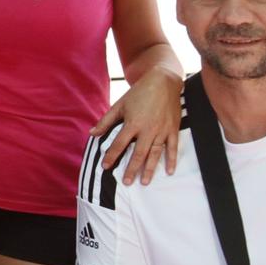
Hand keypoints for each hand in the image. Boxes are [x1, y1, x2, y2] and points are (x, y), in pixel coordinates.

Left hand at [92, 70, 181, 185]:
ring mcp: (162, 130)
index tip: (105, 167)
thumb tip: (92, 134)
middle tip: (126, 183)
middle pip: (138, 153)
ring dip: (149, 169)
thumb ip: (106, 121)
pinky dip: (171, 160)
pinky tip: (169, 172)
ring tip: (144, 182)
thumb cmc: (139, 93)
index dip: (111, 156)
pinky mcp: (173, 129)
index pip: (119, 144)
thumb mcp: (120, 105)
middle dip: (131, 169)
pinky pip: (172, 148)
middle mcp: (148, 129)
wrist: (163, 82)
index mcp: (133, 123)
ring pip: (155, 154)